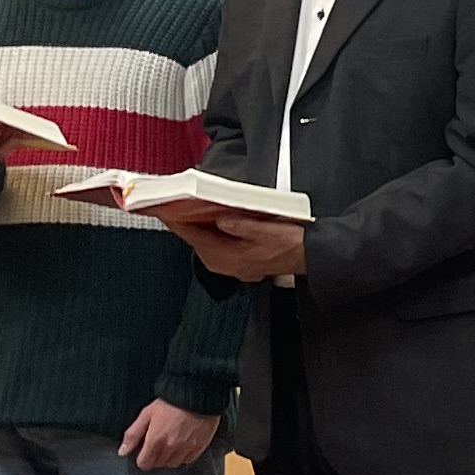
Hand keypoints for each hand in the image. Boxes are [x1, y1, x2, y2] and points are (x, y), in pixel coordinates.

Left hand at [121, 400, 219, 470]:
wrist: (197, 396)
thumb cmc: (171, 403)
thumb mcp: (146, 414)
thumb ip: (133, 434)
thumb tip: (122, 452)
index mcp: (155, 440)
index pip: (144, 464)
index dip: (142, 458)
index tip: (145, 450)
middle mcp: (171, 447)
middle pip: (158, 464)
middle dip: (155, 457)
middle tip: (158, 443)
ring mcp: (186, 448)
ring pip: (173, 464)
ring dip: (169, 458)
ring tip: (170, 445)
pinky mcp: (199, 447)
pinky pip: (188, 460)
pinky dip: (183, 456)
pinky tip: (182, 445)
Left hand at [184, 212, 304, 283]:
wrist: (311, 256)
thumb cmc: (292, 244)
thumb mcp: (267, 229)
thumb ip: (240, 225)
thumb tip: (220, 219)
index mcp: (229, 258)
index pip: (193, 238)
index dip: (176, 223)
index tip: (163, 211)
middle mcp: (227, 265)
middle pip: (197, 242)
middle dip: (185, 225)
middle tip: (173, 208)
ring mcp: (234, 266)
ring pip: (206, 246)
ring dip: (198, 231)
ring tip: (189, 214)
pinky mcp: (242, 263)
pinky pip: (218, 248)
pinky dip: (211, 237)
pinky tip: (214, 226)